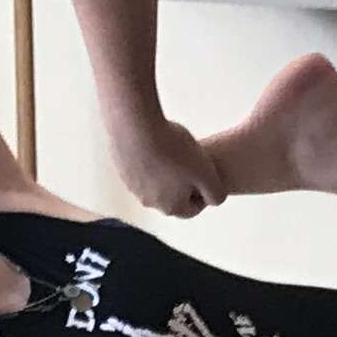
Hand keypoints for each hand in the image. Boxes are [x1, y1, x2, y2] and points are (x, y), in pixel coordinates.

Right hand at [108, 106, 226, 218]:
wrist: (136, 127)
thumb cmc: (174, 150)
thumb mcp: (206, 173)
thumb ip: (215, 192)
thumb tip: (215, 201)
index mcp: (171, 207)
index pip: (192, 208)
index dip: (202, 192)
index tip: (205, 172)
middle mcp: (149, 203)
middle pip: (172, 197)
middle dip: (182, 182)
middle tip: (189, 159)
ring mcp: (132, 187)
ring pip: (155, 183)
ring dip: (165, 170)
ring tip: (172, 148)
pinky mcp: (121, 169)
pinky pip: (140, 168)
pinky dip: (149, 159)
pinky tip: (156, 141)